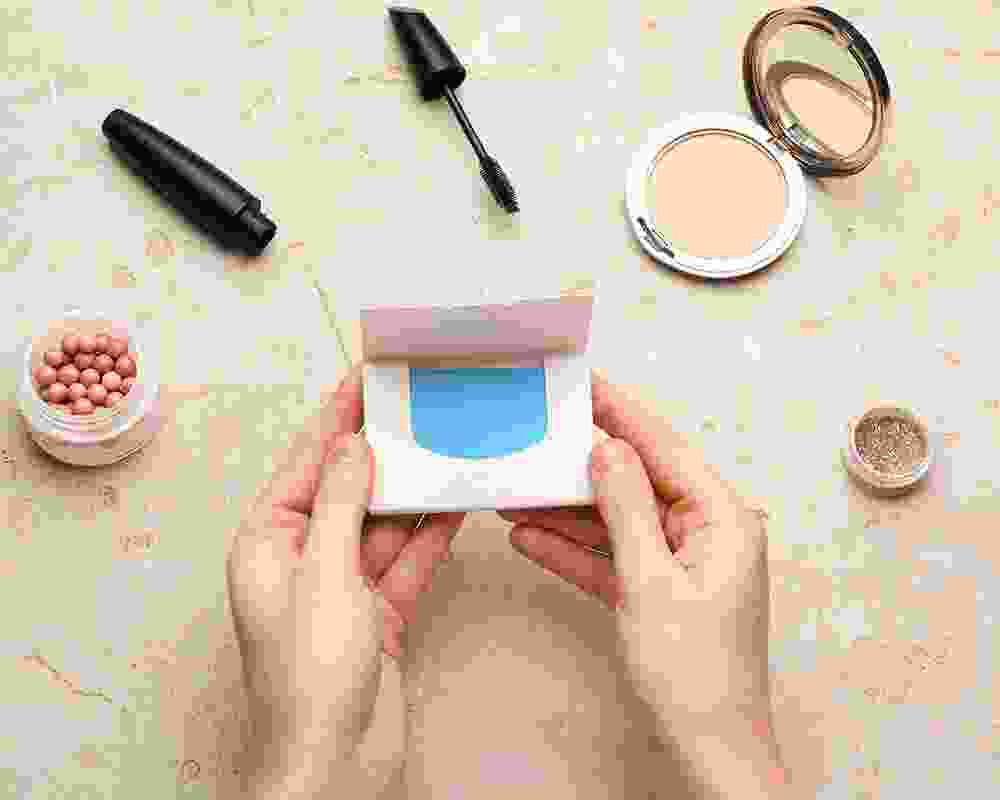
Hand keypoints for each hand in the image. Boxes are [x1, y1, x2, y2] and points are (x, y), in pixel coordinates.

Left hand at [227, 364, 463, 796]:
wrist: (338, 761)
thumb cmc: (310, 674)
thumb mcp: (323, 574)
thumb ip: (341, 505)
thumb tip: (352, 445)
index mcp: (269, 541)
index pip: (308, 463)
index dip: (338, 417)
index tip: (367, 376)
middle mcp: (304, 556)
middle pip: (349, 486)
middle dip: (384, 449)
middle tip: (419, 403)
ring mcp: (344, 583)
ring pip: (384, 520)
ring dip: (414, 488)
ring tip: (447, 442)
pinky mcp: (379, 608)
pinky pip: (406, 557)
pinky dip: (430, 532)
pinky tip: (456, 500)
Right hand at [500, 371, 788, 797]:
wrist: (707, 746)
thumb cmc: (695, 672)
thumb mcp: (651, 581)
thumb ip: (627, 510)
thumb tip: (607, 450)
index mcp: (722, 517)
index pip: (664, 448)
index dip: (620, 413)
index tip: (584, 383)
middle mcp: (705, 529)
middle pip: (636, 480)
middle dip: (583, 464)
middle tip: (537, 434)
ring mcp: (680, 559)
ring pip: (617, 519)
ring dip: (568, 510)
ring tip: (517, 488)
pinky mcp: (657, 586)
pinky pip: (611, 555)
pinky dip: (574, 549)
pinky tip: (529, 536)